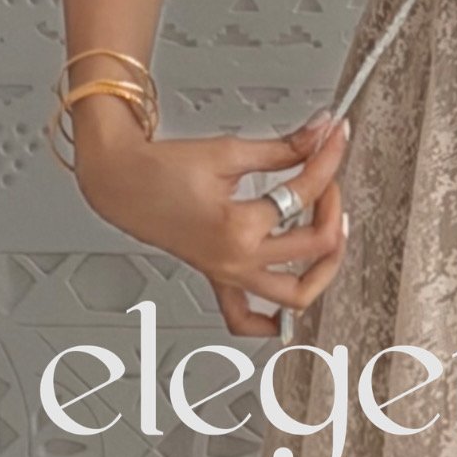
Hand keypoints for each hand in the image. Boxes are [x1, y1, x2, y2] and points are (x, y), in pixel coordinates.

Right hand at [71, 106, 348, 339]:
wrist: (122, 183)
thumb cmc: (160, 171)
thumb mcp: (228, 153)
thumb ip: (281, 148)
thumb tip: (317, 135)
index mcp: (238, 227)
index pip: (304, 194)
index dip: (327, 160)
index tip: (334, 140)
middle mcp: (235, 260)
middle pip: (313, 248)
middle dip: (333, 209)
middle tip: (330, 182)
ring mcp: (228, 275)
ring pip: (294, 297)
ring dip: (323, 270)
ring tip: (331, 237)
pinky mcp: (219, 278)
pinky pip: (246, 317)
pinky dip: (272, 321)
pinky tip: (289, 309)